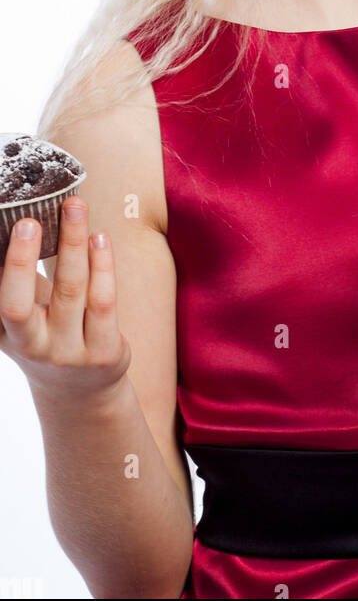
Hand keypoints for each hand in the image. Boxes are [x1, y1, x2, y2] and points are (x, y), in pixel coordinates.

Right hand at [0, 196, 131, 402]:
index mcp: (9, 336)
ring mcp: (70, 352)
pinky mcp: (104, 353)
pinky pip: (103, 302)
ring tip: (76, 208)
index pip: (2, 303)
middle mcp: (34, 348)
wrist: (78, 392)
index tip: (16, 227)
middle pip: (23, 303)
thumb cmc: (45, 338)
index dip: (9, 268)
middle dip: (26, 259)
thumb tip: (11, 229)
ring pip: (72, 292)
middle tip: (33, 218)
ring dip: (73, 244)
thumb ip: (13, 286)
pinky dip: (102, 265)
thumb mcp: (22, 321)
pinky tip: (100, 238)